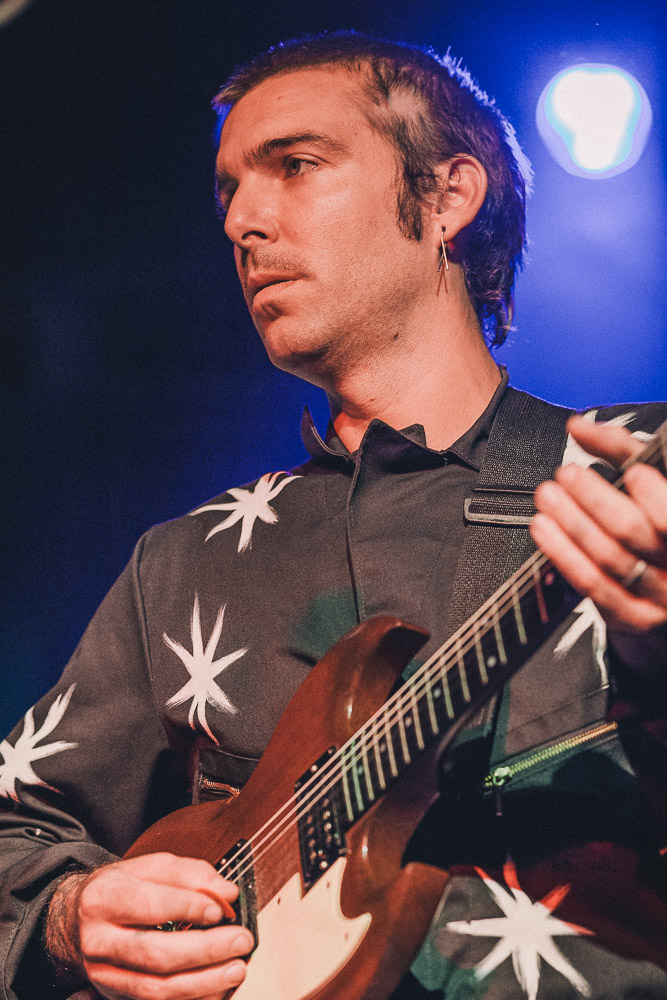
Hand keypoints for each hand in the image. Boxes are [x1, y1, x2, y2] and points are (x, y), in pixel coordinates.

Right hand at [46, 853, 253, 999]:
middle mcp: (98, 941)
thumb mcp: (149, 867)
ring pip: (155, 989)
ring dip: (203, 982)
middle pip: (155, 953)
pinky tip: (216, 989)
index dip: (189, 908)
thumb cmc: (121, 889)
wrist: (77, 920)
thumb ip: (189, 874)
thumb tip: (227, 893)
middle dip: (205, 950)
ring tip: (236, 968)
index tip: (220, 910)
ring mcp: (104, 975)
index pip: (150, 905)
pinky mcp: (113, 997)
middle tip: (241, 941)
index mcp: (103, 899)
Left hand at [530, 414, 666, 632]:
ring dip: (571, 524)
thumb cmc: (656, 518)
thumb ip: (619, 450)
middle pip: (635, 532)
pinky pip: (593, 587)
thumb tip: (578, 426)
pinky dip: (563, 555)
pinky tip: (544, 530)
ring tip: (547, 497)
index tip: (633, 473)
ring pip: (609, 559)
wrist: (666, 583)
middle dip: (596, 500)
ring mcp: (660, 596)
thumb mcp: (650, 479)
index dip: (657, 496)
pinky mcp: (634, 617)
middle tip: (566, 475)